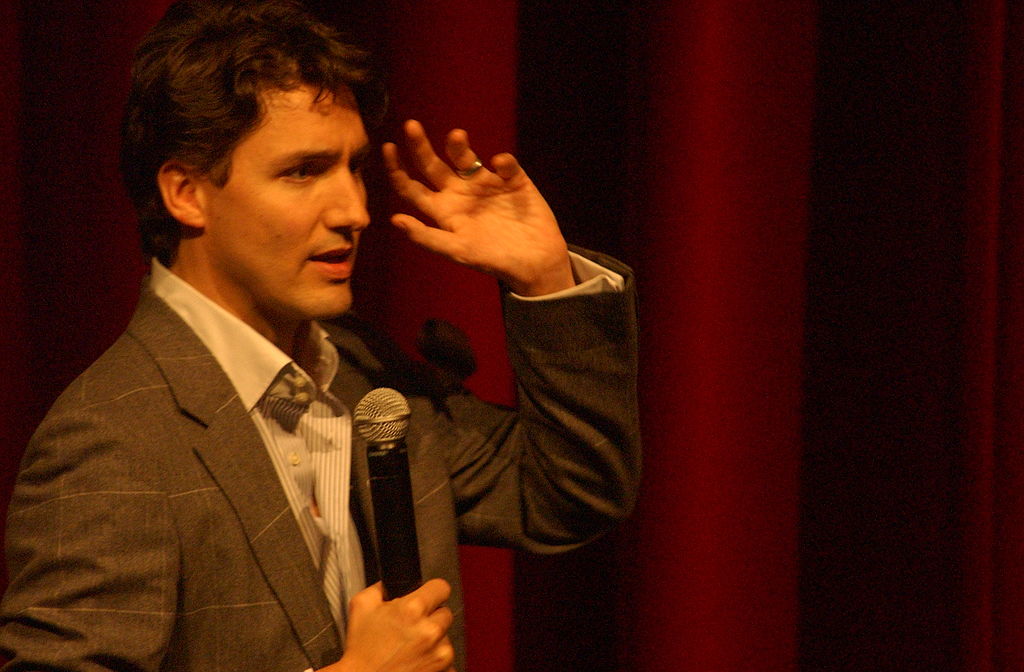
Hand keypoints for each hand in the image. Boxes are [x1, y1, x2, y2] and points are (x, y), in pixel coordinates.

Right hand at [322, 579, 455, 671]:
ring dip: (434, 641)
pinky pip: (448, 660)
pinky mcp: (444, 670)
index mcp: (413, 609)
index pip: (441, 587)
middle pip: (445, 613)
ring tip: (411, 648)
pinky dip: (435, 660)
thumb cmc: (362, 651)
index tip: (428, 598)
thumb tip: (389, 584)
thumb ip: (379, 587)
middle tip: (412, 628)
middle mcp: (431, 630)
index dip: (432, 591)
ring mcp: (440, 652)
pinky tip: (417, 661)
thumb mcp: (361, 606)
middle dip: (430, 618)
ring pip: (446, 637)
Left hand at [383, 120, 574, 296]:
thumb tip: (394, 219)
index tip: (388, 148)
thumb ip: (427, 237)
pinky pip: (506, 164)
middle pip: (432, 165)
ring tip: (456, 137)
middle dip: (420, 146)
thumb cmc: (494, 261)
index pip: (412, 188)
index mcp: (443, 211)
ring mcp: (486, 184)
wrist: (535, 264)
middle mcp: (460, 193)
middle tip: (410, 125)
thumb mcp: (458, 251)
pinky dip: (503, 162)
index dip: (397, 169)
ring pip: (465, 158)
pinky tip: (500, 164)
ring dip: (458, 146)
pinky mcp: (513, 180)